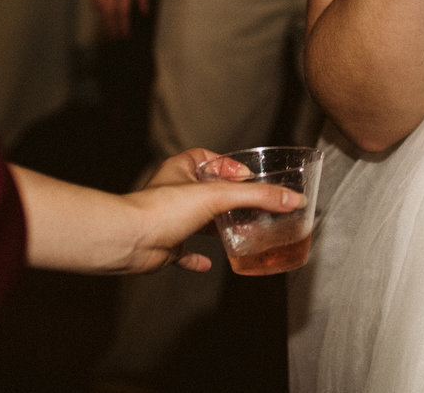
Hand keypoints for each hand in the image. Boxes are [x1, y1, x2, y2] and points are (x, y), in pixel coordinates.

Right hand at [91, 0, 150, 37]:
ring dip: (102, 18)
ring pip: (97, 4)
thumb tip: (143, 10)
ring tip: (108, 27)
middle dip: (111, 27)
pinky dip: (95, 4)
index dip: (123, 26)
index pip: (122, 11)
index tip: (125, 34)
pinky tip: (99, 9)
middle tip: (115, 37)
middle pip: (107, 12)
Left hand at [118, 148, 304, 273]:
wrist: (130, 240)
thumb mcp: (218, 196)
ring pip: (199, 221)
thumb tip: (293, 199)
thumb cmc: (164, 208)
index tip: (250, 178)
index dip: (231, 166)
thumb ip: (257, 197)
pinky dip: (196, 257)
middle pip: (208, 191)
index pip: (211, 159)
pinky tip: (209, 263)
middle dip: (230, 200)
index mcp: (181, 168)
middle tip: (255, 208)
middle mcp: (174, 191)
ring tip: (242, 232)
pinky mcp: (165, 245)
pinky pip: (184, 251)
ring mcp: (170, 219)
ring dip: (218, 227)